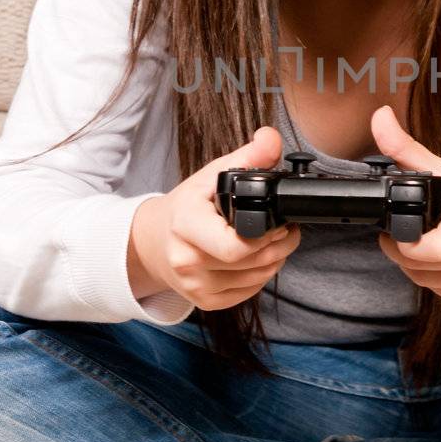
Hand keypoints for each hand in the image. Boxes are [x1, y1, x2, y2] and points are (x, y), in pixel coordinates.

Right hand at [128, 126, 301, 310]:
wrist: (154, 241)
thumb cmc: (186, 207)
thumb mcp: (210, 176)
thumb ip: (246, 158)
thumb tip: (271, 138)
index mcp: (185, 225)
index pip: (237, 245)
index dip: (267, 234)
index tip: (278, 221)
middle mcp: (187, 260)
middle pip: (254, 262)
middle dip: (281, 244)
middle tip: (287, 229)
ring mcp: (195, 286)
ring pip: (257, 278)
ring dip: (276, 259)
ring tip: (274, 240)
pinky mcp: (205, 302)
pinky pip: (249, 292)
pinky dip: (262, 275)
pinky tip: (258, 257)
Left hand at [368, 104, 440, 303]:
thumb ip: (410, 150)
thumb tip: (380, 118)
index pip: (432, 248)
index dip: (403, 245)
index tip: (394, 233)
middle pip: (425, 267)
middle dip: (404, 254)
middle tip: (401, 237)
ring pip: (430, 284)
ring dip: (418, 268)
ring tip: (424, 246)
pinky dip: (436, 280)